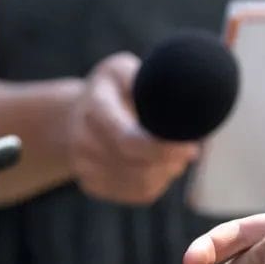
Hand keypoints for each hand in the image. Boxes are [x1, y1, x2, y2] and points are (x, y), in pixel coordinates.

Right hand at [69, 53, 199, 204]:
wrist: (74, 115)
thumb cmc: (110, 89)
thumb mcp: (122, 69)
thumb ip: (145, 79)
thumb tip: (179, 94)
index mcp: (95, 108)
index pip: (128, 140)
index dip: (163, 149)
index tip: (191, 146)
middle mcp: (84, 141)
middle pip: (140, 168)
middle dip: (172, 162)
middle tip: (189, 148)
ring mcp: (85, 167)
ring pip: (143, 184)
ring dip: (167, 173)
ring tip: (174, 154)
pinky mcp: (93, 186)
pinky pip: (139, 194)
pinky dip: (157, 182)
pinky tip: (159, 165)